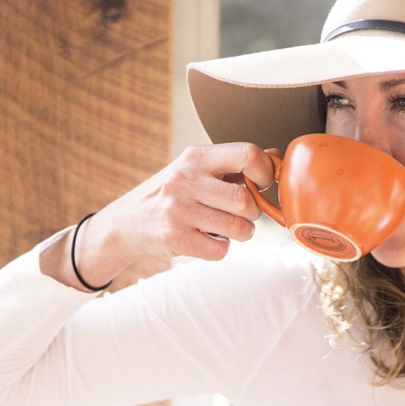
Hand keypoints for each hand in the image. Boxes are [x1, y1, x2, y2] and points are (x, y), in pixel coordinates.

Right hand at [44, 142, 276, 288]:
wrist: (126, 222)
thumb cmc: (173, 193)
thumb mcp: (198, 168)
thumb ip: (236, 163)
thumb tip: (277, 159)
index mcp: (197, 156)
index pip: (248, 155)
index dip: (265, 173)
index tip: (261, 184)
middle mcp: (185, 179)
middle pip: (246, 200)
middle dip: (253, 212)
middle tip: (242, 214)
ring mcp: (178, 210)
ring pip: (239, 228)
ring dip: (241, 233)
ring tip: (225, 228)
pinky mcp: (175, 238)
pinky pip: (221, 250)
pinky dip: (220, 249)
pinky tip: (206, 239)